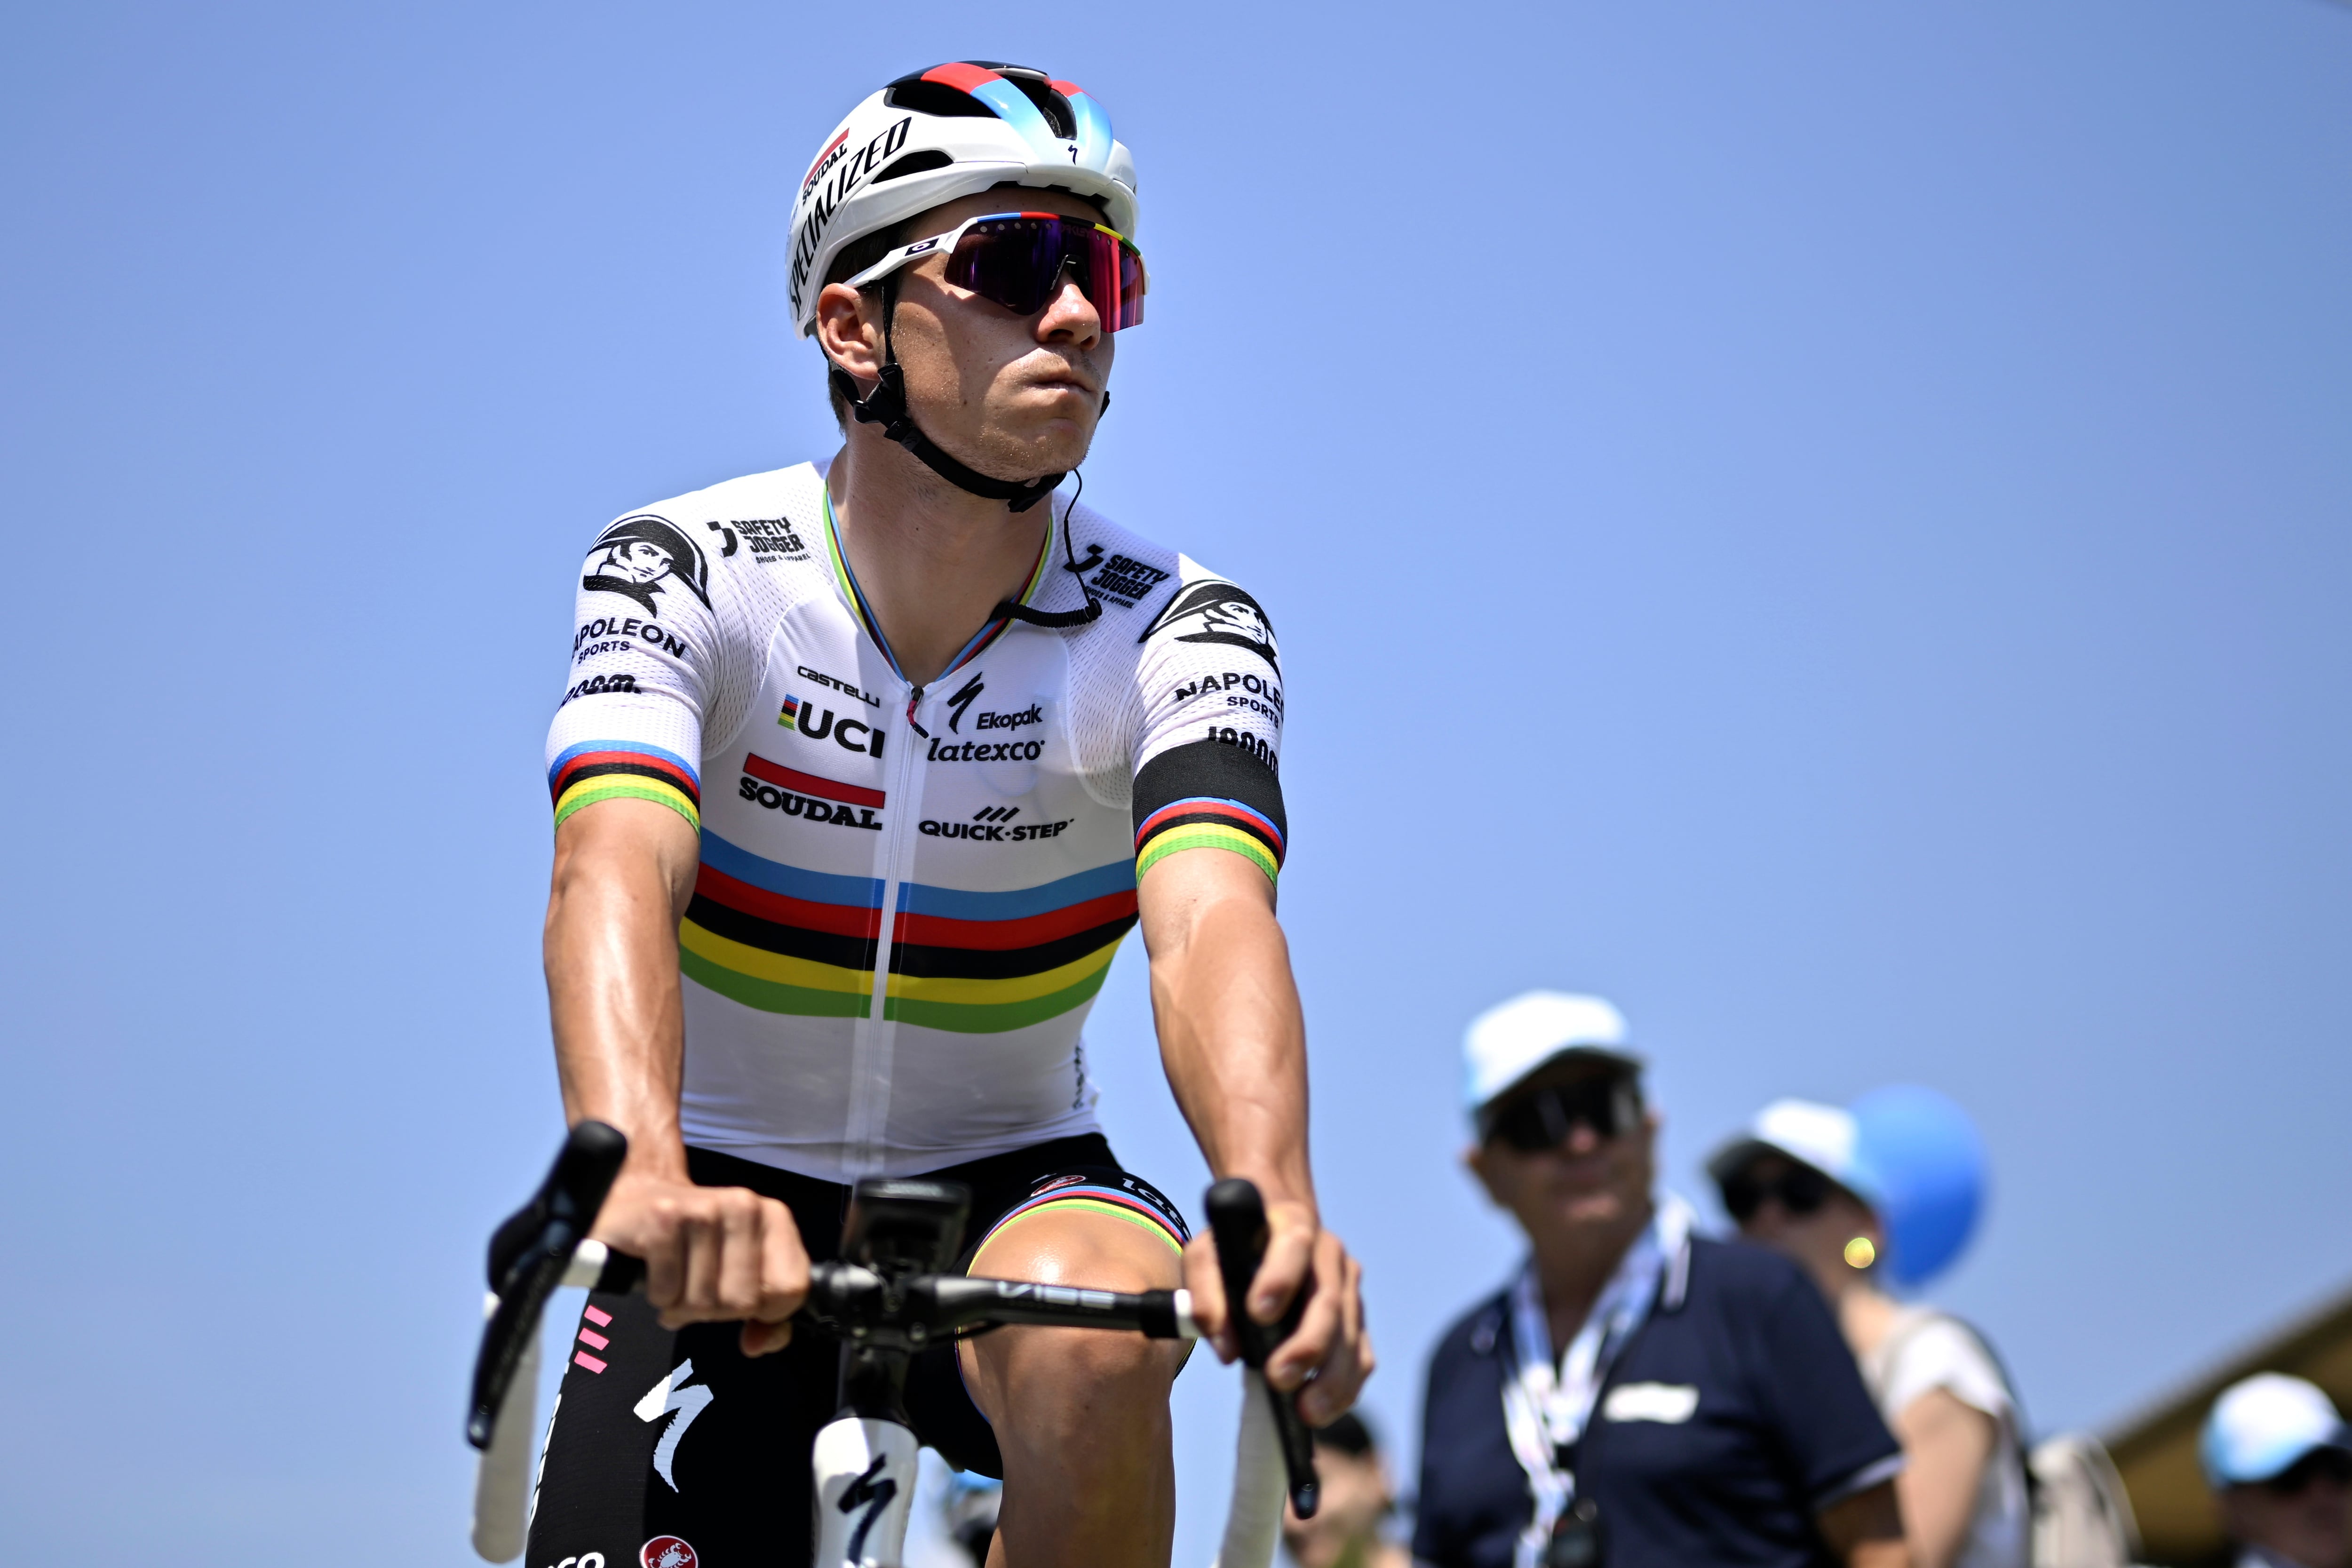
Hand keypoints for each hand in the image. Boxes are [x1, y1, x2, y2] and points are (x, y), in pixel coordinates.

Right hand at [592, 1168, 809, 1355]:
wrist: (639, 1201)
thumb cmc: (698, 1245)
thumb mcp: (744, 1273)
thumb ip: (768, 1317)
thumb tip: (757, 1344)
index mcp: (774, 1217)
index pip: (791, 1289)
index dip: (766, 1312)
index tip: (745, 1304)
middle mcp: (744, 1206)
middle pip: (743, 1302)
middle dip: (716, 1312)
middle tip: (700, 1291)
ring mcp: (704, 1209)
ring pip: (704, 1302)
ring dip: (684, 1307)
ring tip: (679, 1283)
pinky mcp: (663, 1219)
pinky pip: (667, 1292)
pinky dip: (660, 1296)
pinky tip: (659, 1273)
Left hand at [1182, 1198, 1371, 1425]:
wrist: (1272, 1235)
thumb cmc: (1236, 1251)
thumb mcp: (1206, 1257)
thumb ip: (1206, 1294)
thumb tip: (1226, 1349)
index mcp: (1290, 1224)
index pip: (1292, 1246)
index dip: (1279, 1279)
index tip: (1258, 1314)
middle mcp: (1328, 1253)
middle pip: (1327, 1300)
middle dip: (1307, 1344)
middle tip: (1280, 1378)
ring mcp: (1348, 1286)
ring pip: (1350, 1334)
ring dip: (1332, 1377)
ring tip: (1307, 1411)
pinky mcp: (1357, 1318)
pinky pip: (1362, 1356)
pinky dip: (1347, 1387)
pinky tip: (1325, 1409)